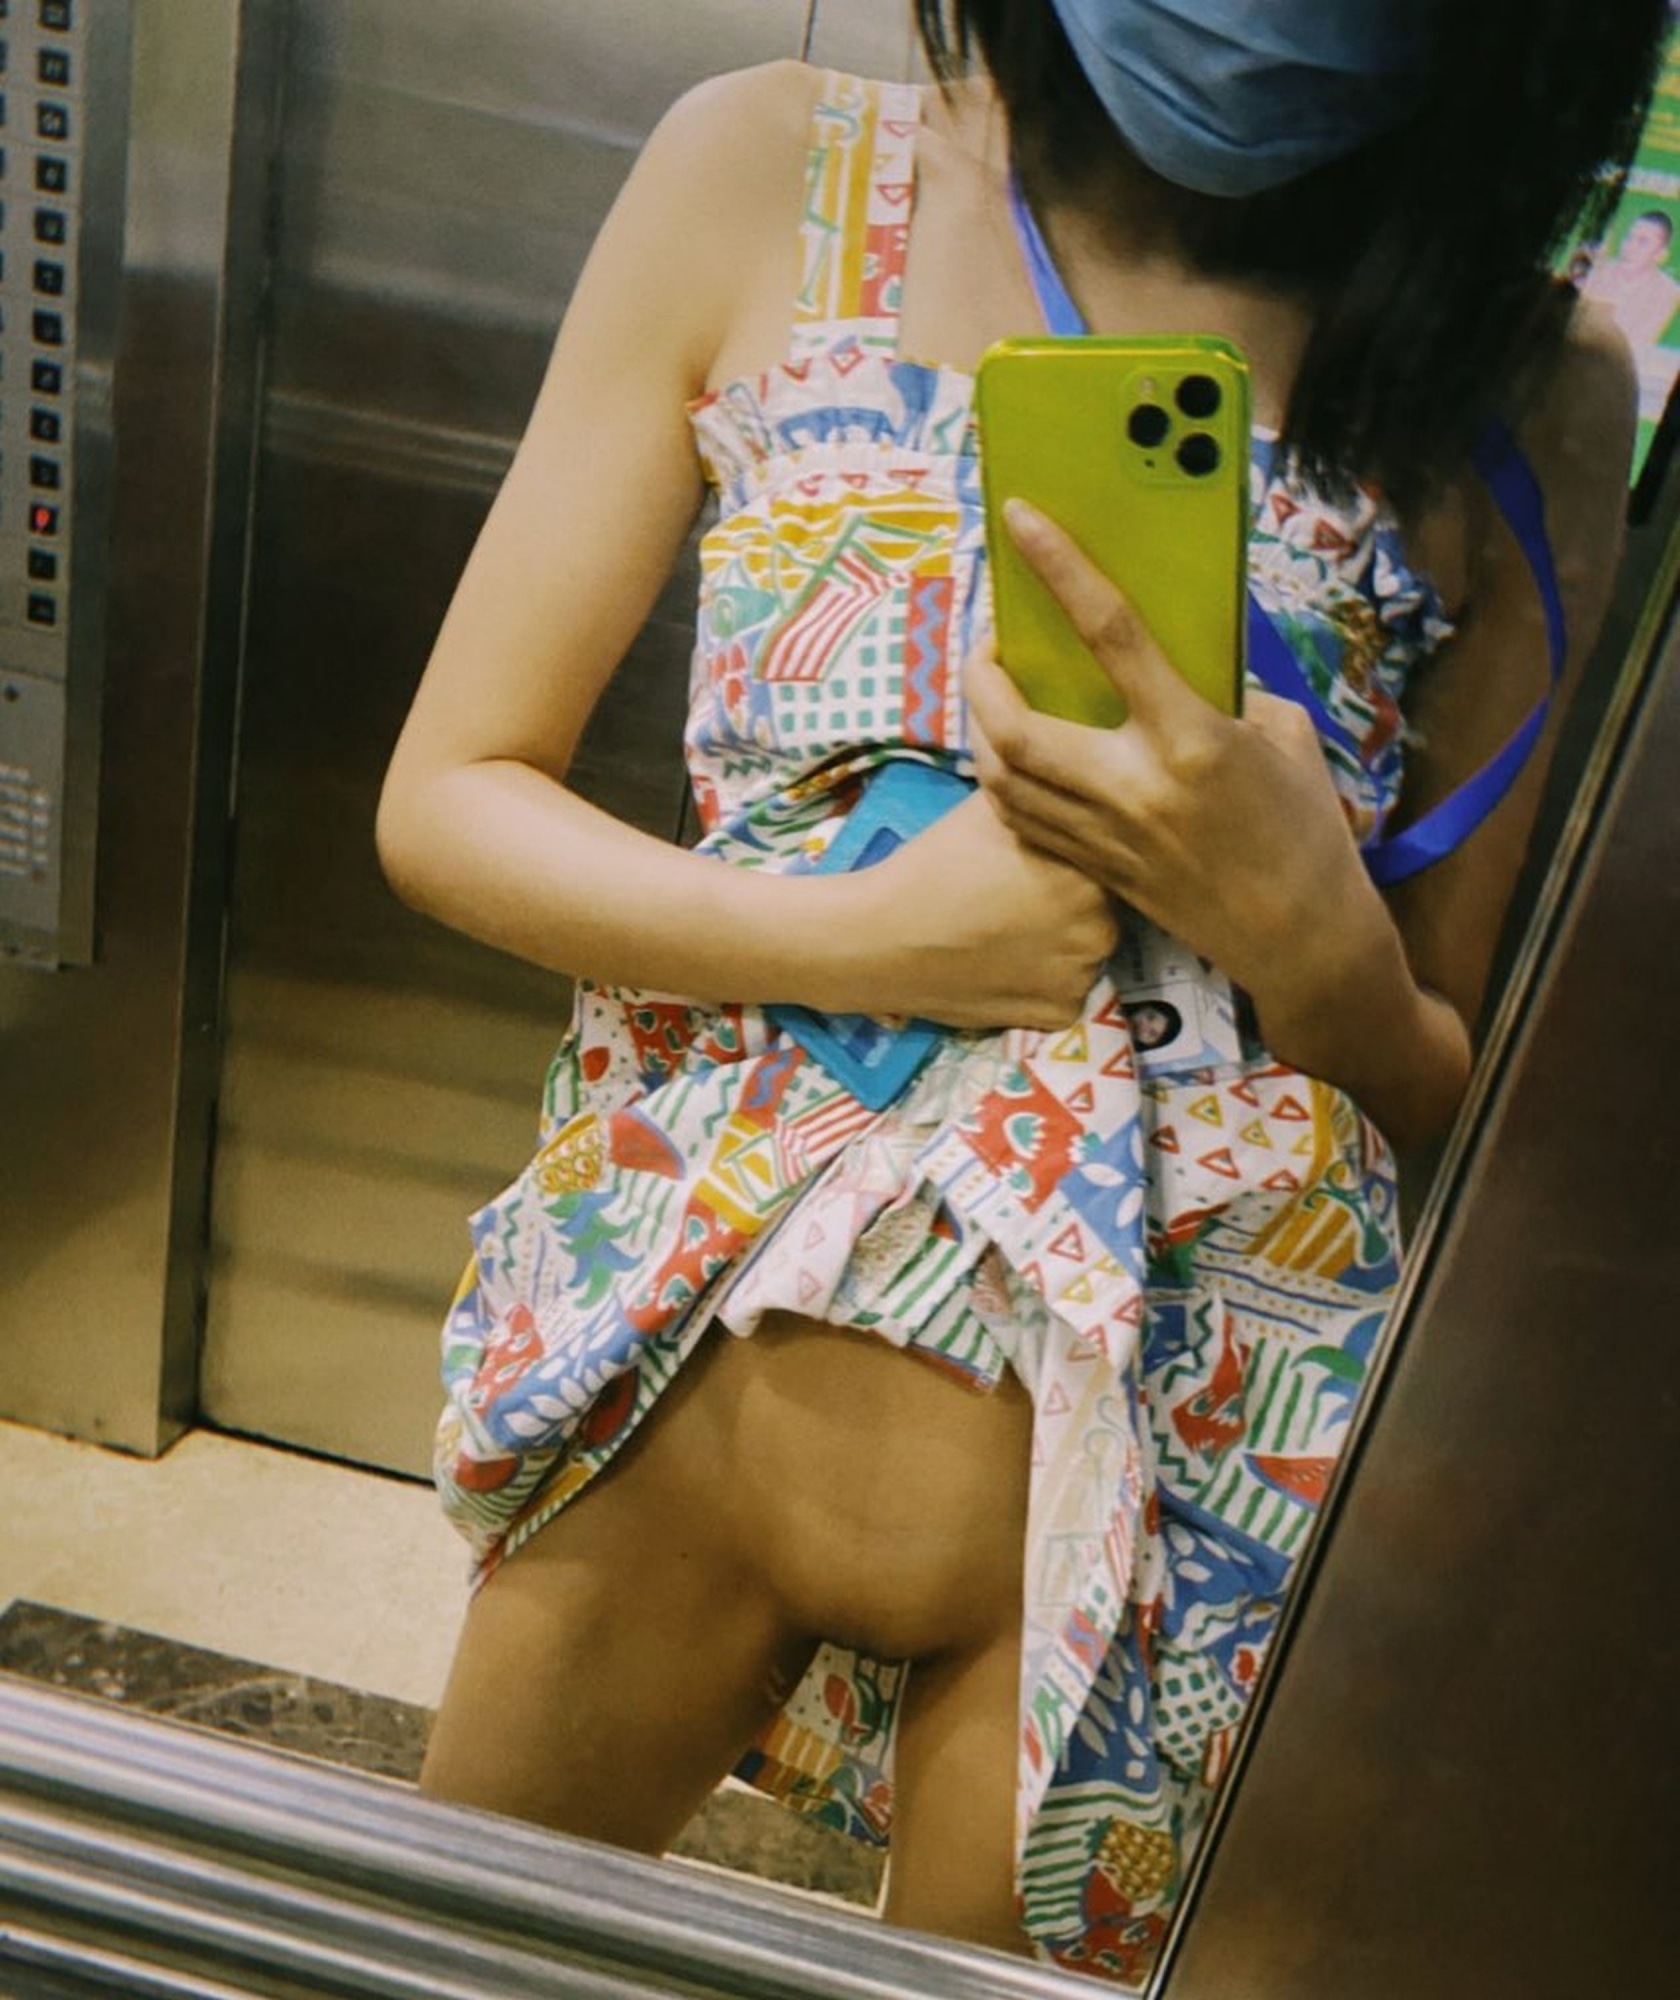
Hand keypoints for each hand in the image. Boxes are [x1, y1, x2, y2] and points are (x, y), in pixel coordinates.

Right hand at [850, 788, 1119, 1029]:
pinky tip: (1006, 965)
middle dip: (1070, 901)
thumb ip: (1039, 796)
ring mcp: (1082, 976)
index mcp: (1090, 871)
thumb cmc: (936, 865)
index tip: (1038, 860)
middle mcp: (1102, 927)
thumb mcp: (992, 807)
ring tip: (1010, 932)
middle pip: (1100, 907)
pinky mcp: (1060, 1013)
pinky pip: (1065, 991)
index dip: (1070, 858)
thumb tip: (1060, 777)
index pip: (1101, 857)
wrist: (886, 938)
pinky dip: (1043, 982)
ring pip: (1085, 950)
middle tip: (1020, 897)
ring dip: (1061, 942)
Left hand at [965, 499, 1384, 1017]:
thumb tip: (1176, 662)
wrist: (1301, 938)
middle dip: (981, 676)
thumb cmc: (1306, 830)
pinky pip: (1023, 818)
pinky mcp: (1096, 870)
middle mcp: (1133, 787)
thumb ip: (1223, 693)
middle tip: (990, 644)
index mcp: (1190, 738)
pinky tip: (1015, 756)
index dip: (1061, 569)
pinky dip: (1004, 779)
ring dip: (982, 728)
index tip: (1021, 520)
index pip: (1110, 634)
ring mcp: (1106, 836)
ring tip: (993, 694)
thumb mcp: (1282, 738)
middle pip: (1014, 726)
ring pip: (1003, 776)